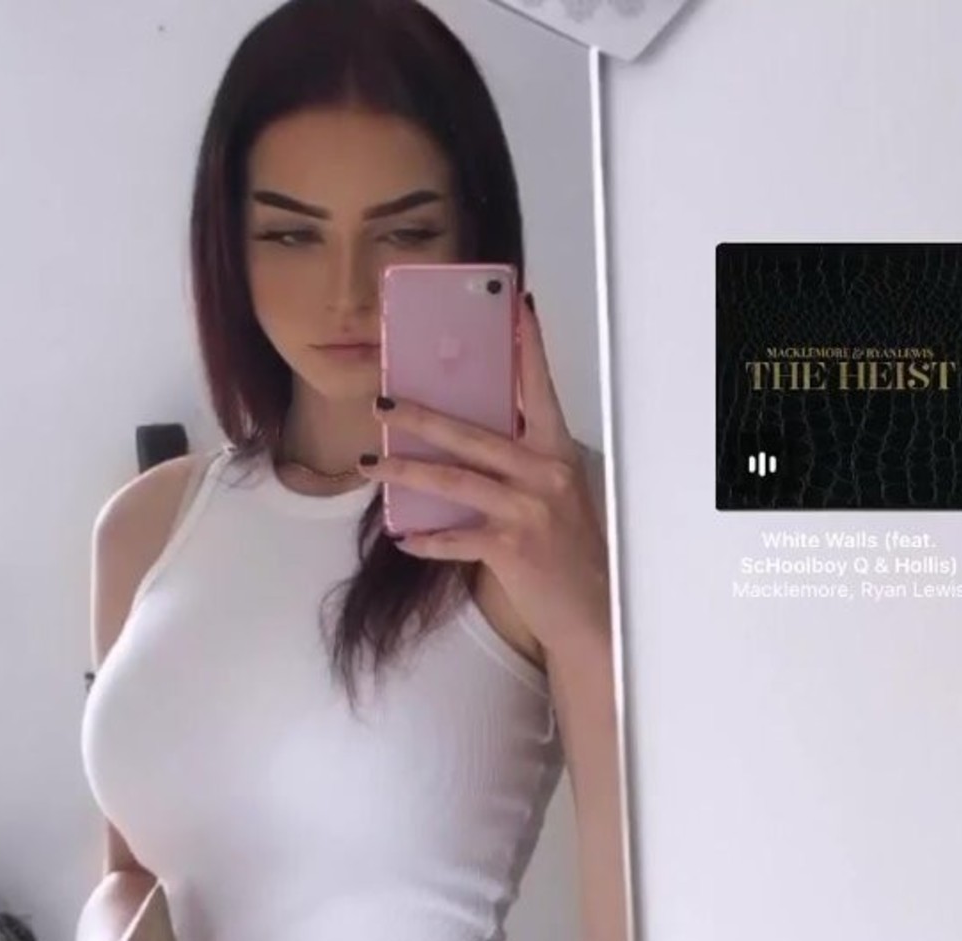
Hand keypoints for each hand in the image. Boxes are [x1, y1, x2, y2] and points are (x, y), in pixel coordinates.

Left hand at [358, 293, 609, 656]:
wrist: (590, 611)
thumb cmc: (570, 553)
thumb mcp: (558, 495)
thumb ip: (525, 465)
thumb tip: (470, 442)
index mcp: (557, 452)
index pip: (540, 389)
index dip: (528, 348)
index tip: (515, 309)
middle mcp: (544, 474)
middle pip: (472, 433)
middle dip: (421, 416)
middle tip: (384, 402)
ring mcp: (527, 510)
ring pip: (453, 480)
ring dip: (405, 472)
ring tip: (371, 464)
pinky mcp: (511, 548)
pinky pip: (455, 538)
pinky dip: (425, 540)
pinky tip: (402, 538)